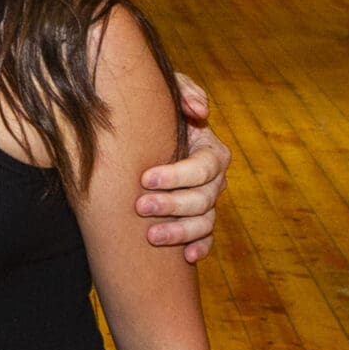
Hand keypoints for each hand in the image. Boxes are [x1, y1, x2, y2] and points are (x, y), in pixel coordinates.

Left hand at [140, 73, 230, 262]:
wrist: (135, 137)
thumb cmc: (154, 112)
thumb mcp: (167, 93)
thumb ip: (185, 92)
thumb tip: (201, 111)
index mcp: (210, 151)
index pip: (203, 167)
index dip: (177, 175)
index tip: (145, 178)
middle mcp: (213, 179)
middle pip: (204, 198)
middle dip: (173, 205)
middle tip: (141, 207)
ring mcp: (205, 202)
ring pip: (204, 222)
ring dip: (181, 231)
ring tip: (151, 236)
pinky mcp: (194, 220)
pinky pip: (205, 238)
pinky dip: (199, 248)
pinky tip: (186, 257)